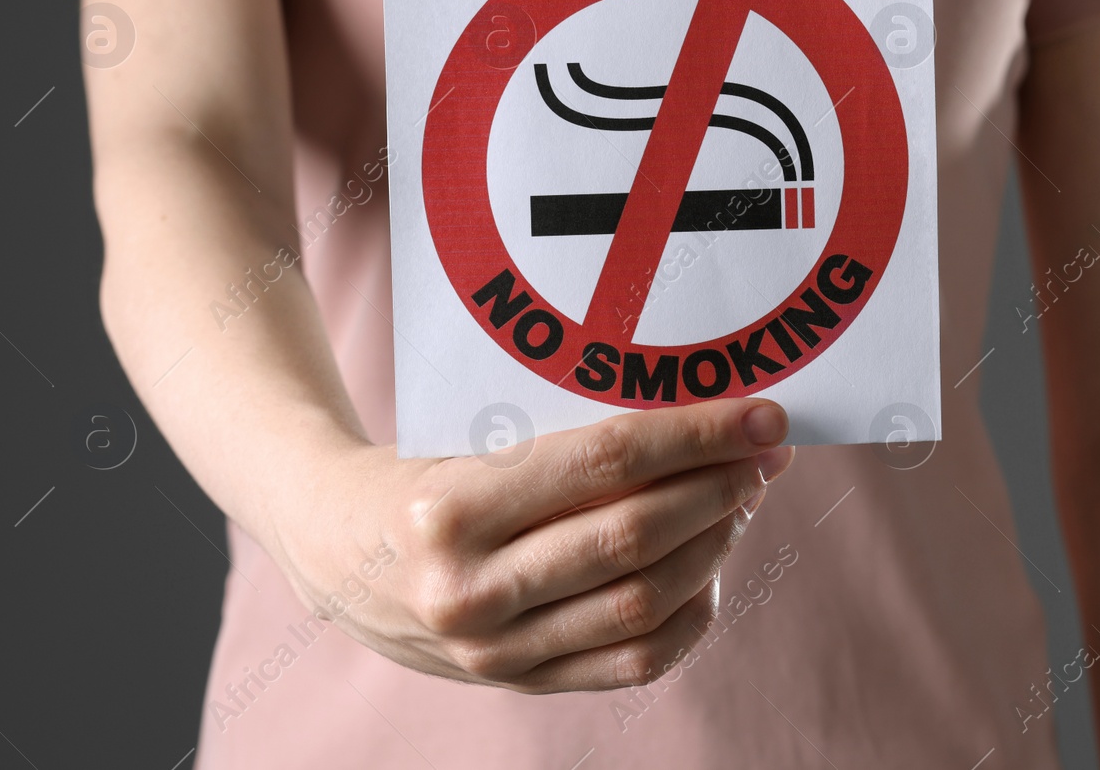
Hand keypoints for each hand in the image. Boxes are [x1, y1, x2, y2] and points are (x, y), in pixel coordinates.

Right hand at [265, 398, 794, 691]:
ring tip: (741, 501)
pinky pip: (632, 661)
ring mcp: (491, 650)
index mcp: (452, 508)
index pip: (604, 462)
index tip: (759, 416)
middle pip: (634, 538)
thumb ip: (572, 446)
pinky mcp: (514, 683)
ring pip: (642, 602)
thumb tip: (701, 427)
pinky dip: (691, 614)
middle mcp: (467, 589)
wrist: (335, 552)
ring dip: (715, 545)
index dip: (696, 437)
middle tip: (765, 454)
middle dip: (719, 489)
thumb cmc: (422, 473)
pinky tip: (712, 567)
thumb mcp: (475, 440)